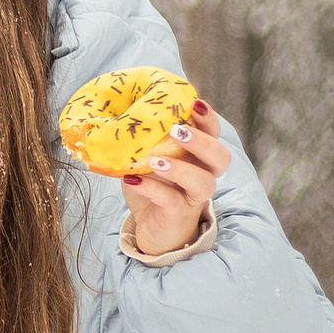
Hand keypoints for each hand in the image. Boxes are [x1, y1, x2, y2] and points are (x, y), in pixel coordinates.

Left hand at [122, 98, 228, 254]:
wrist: (151, 230)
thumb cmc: (152, 190)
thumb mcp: (145, 161)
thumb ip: (141, 142)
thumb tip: (113, 115)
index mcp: (197, 157)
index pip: (213, 134)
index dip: (209, 118)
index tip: (195, 102)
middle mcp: (202, 175)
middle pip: (220, 157)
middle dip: (203, 141)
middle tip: (178, 130)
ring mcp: (192, 196)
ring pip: (204, 181)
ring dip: (181, 168)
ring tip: (156, 161)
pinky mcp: (178, 214)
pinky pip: (171, 201)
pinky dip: (152, 189)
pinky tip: (133, 181)